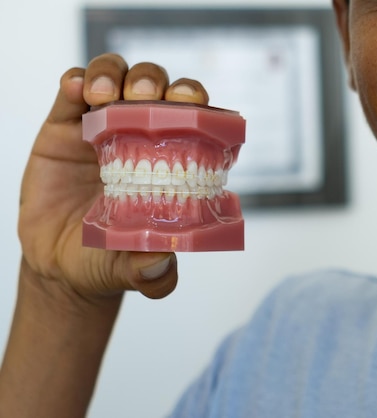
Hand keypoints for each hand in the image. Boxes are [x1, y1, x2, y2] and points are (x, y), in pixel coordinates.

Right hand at [18, 53, 209, 300]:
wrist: (59, 264)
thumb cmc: (109, 258)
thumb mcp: (133, 269)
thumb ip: (152, 272)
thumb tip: (162, 262)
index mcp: (171, 162)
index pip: (193, 119)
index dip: (197, 105)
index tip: (193, 107)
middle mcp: (141, 137)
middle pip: (157, 89)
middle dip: (157, 84)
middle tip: (146, 100)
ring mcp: (101, 128)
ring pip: (117, 77)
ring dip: (115, 75)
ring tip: (105, 95)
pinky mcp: (63, 127)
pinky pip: (70, 91)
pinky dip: (75, 80)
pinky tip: (76, 88)